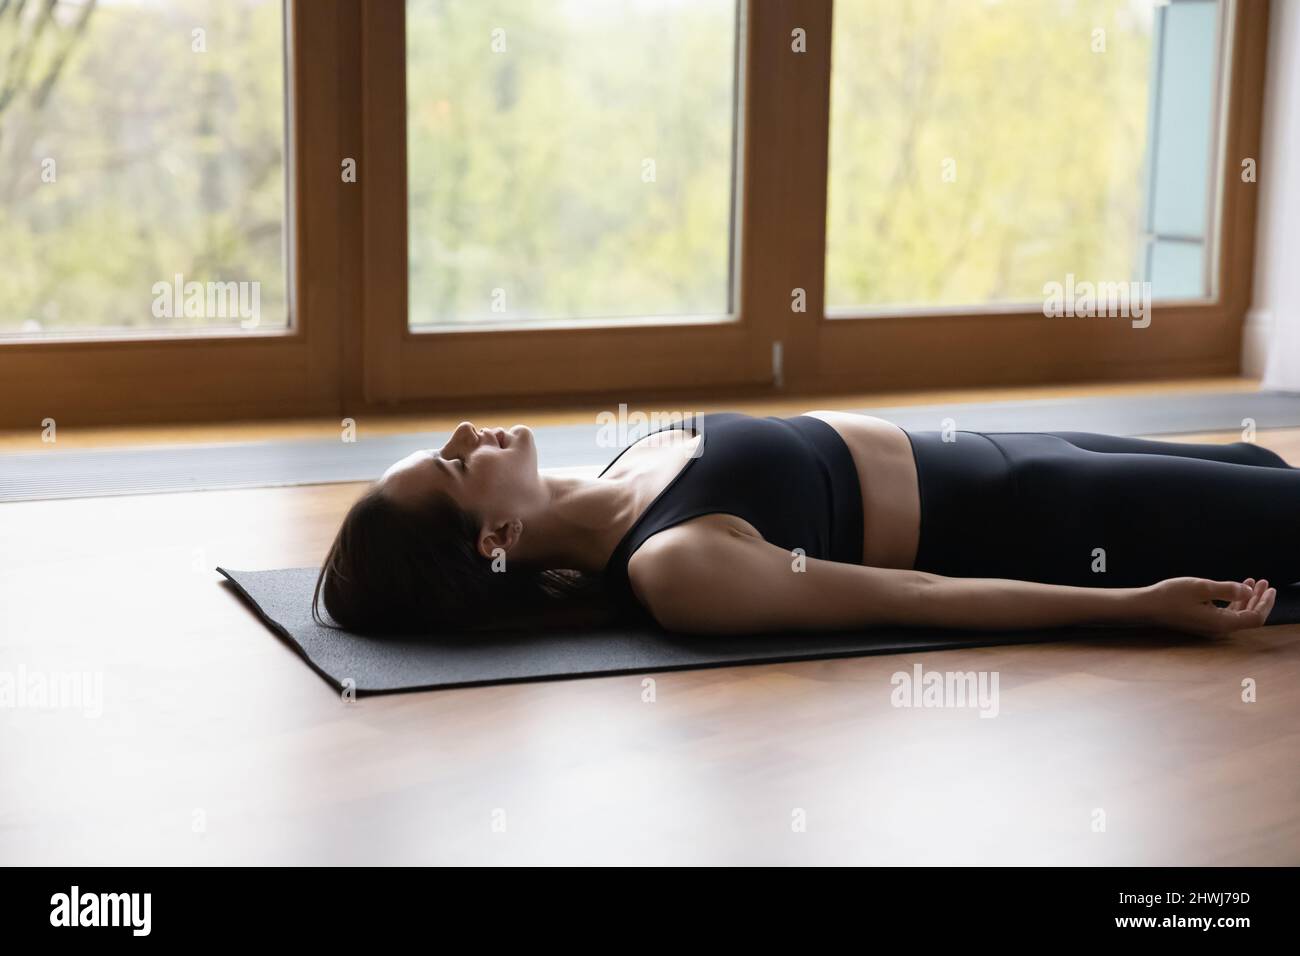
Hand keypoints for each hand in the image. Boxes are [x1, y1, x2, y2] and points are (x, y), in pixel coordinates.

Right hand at [1140, 577, 1275, 635]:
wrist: (1146, 607)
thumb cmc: (1170, 596)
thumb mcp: (1201, 587)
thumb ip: (1227, 589)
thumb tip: (1249, 589)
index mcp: (1221, 622)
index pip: (1255, 617)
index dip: (1265, 603)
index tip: (1269, 588)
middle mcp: (1218, 628)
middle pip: (1248, 617)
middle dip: (1258, 599)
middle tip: (1264, 582)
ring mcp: (1210, 626)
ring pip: (1237, 614)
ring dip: (1247, 598)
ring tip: (1252, 581)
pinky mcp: (1202, 621)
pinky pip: (1226, 613)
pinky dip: (1234, 600)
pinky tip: (1233, 588)